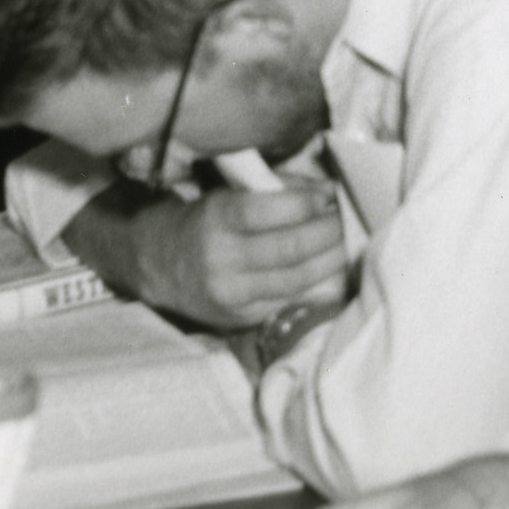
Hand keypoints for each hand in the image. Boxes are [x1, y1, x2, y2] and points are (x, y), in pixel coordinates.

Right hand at [129, 181, 346, 328]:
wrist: (160, 266)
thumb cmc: (204, 220)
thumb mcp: (228, 194)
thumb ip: (274, 190)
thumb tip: (325, 192)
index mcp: (216, 218)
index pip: (269, 210)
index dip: (308, 202)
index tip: (332, 193)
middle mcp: (221, 259)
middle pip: (289, 248)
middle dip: (328, 232)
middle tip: (347, 218)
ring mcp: (231, 294)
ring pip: (295, 279)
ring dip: (329, 260)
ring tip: (347, 243)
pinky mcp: (240, 318)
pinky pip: (287, 300)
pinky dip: (315, 284)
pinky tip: (330, 269)